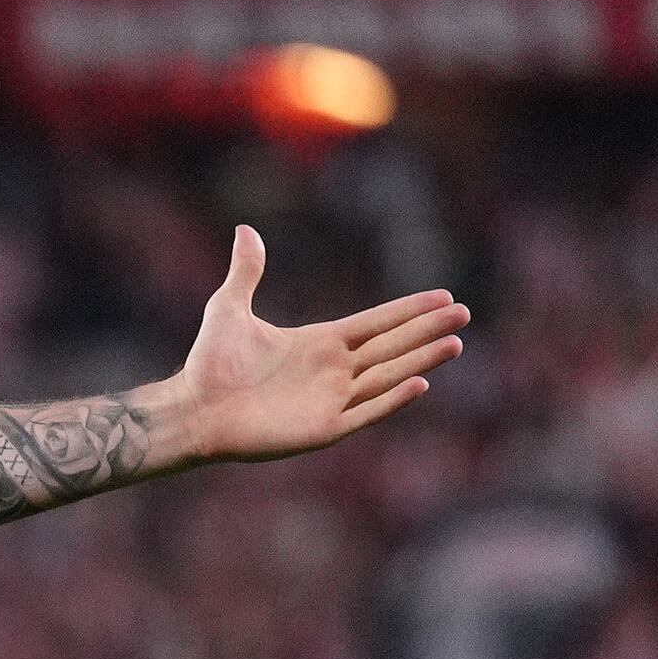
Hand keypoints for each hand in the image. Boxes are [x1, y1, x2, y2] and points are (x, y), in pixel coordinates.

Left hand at [155, 228, 467, 467]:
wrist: (193, 410)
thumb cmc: (208, 363)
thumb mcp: (228, 307)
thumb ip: (246, 271)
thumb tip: (245, 230)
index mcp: (320, 342)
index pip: (376, 323)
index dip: (408, 310)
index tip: (443, 296)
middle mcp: (332, 370)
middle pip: (392, 346)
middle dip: (427, 330)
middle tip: (464, 315)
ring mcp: (330, 399)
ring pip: (388, 377)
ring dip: (420, 360)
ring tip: (455, 344)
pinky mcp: (322, 428)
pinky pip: (366, 412)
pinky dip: (392, 399)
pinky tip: (420, 383)